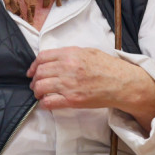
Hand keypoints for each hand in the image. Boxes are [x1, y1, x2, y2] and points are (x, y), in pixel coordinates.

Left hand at [27, 47, 154, 127]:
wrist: (122, 83)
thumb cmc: (108, 67)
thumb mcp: (88, 51)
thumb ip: (70, 53)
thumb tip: (56, 58)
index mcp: (70, 54)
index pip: (42, 58)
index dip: (34, 65)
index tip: (32, 71)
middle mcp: (67, 68)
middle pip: (39, 72)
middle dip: (34, 79)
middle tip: (35, 84)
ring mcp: (68, 84)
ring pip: (40, 87)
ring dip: (37, 91)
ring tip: (39, 94)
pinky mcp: (72, 100)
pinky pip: (49, 102)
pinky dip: (43, 103)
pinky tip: (45, 103)